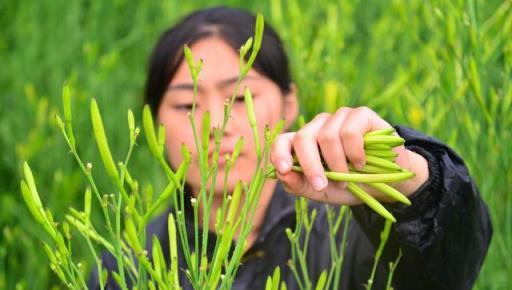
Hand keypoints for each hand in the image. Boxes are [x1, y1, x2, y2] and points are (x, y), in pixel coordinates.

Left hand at [270, 106, 428, 204]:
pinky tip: (361, 162)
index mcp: (304, 143)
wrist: (385, 185)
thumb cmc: (349, 186)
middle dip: (310, 165)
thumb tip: (282, 174)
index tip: (285, 170)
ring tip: (347, 178)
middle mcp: (319, 126)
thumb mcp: (321, 192)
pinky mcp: (361, 115)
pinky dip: (354, 153)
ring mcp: (340, 117)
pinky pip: (350, 131)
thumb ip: (298, 185)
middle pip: (303, 137)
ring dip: (337, 164)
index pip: (283, 141)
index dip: (279, 153)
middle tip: (322, 185)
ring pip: (327, 136)